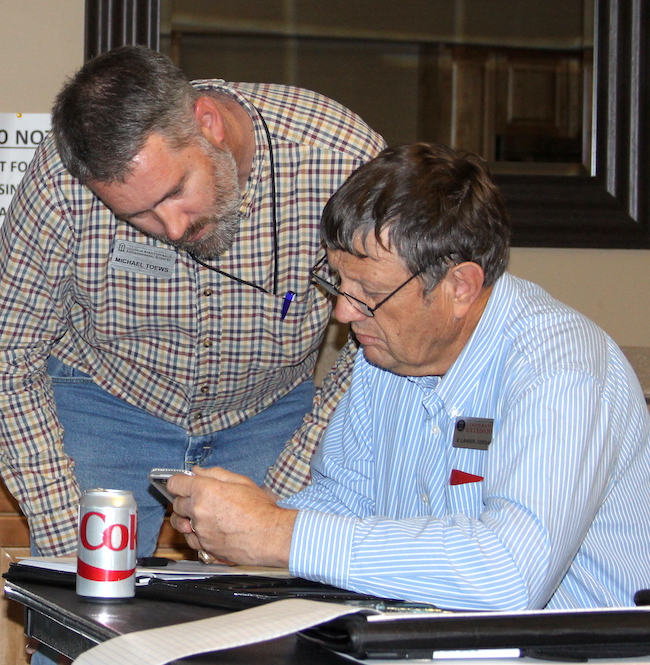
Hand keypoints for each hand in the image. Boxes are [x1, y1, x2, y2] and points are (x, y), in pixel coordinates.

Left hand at [167, 466, 296, 567]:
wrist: (270, 535)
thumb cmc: (260, 508)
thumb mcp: (241, 481)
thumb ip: (215, 473)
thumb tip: (197, 471)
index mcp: (205, 490)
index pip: (175, 484)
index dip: (178, 482)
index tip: (182, 484)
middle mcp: (199, 511)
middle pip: (177, 504)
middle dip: (185, 500)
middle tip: (199, 499)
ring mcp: (200, 531)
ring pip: (180, 524)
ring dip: (186, 519)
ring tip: (200, 516)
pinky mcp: (205, 547)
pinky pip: (190, 540)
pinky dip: (195, 535)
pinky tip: (208, 530)